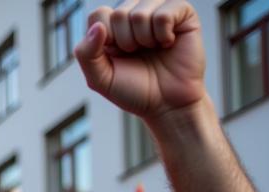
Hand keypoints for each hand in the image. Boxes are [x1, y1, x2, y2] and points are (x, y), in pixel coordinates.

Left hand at [75, 1, 205, 119]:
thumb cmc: (134, 91)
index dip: (105, 39)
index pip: (98, 15)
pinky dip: (163, 35)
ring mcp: (158, 9)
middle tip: (137, 55)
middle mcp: (134, 13)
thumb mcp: (101, 79)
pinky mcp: (181, 12)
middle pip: (119, 13)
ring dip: (144, 40)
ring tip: (152, 49)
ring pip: (140, 12)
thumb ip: (86, 55)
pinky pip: (164, 13)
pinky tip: (168, 44)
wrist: (167, 104)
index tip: (117, 56)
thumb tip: (98, 27)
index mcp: (113, 27)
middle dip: (125, 43)